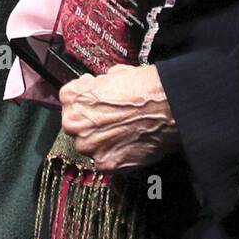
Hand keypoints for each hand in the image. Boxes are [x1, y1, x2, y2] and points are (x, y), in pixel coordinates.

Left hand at [60, 63, 179, 170]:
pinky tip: (129, 144)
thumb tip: (97, 88)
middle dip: (91, 123)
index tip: (97, 102)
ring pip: (90, 146)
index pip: (69, 101)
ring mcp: (88, 146)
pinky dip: (116, 155)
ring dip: (102, 141)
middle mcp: (74, 123)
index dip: (86, 101)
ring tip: (124, 132)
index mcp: (72, 97)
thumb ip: (97, 85)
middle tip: (112, 120)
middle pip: (76, 125)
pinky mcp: (105, 164)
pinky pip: (105, 161)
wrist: (169, 106)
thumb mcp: (114, 74)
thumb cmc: (144, 87)